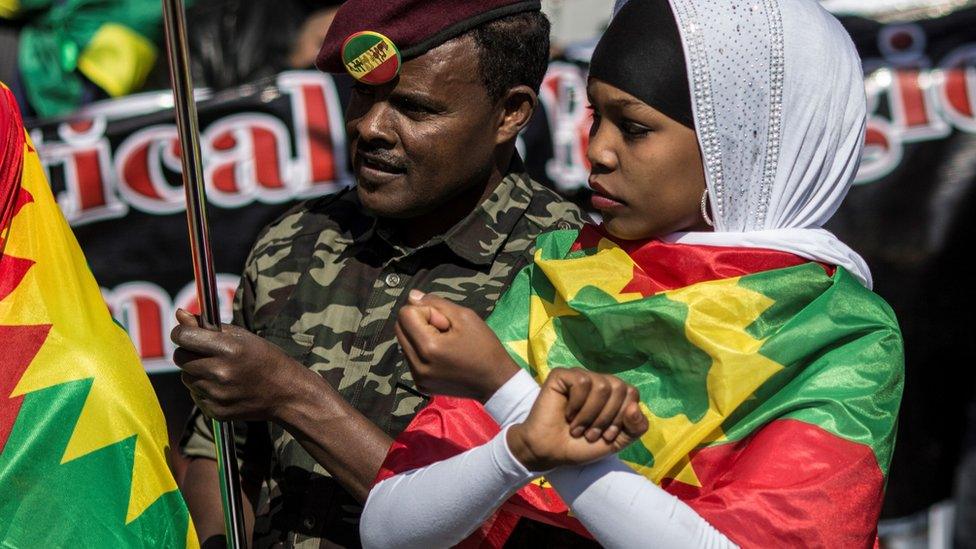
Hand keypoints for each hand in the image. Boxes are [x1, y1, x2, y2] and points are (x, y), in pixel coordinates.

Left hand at [170, 309, 316, 421]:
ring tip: (221, 372)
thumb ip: (208, 326)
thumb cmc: (265, 358)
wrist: (286, 393)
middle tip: (207, 353)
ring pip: (186, 378)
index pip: (183, 337)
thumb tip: (179, 314)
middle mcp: (220, 373)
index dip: (181, 332)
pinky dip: (204, 390)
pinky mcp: (215, 411)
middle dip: (188, 352)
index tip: (186, 333)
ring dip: (196, 372)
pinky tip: (224, 387)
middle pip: (179, 358)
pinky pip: (195, 396)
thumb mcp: (242, 336)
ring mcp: (217, 394)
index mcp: (228, 349)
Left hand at [395, 290, 519, 401]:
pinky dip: (422, 351)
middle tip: (444, 330)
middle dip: (420, 322)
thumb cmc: (484, 347)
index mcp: (428, 348)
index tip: (446, 323)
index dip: (426, 311)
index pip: (406, 314)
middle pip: (399, 328)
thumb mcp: (465, 316)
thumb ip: (435, 303)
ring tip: (444, 344)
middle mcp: (417, 365)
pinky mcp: (420, 385)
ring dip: (420, 336)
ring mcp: (418, 378)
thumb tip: (412, 296)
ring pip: (404, 343)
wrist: (496, 381)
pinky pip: (411, 358)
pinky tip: (442, 356)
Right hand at [507, 368, 647, 470]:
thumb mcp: (617, 441)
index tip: (607, 436)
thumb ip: (636, 427)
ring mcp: (580, 376)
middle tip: (590, 433)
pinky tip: (567, 414)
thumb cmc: (581, 445)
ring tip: (578, 427)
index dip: (622, 418)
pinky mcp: (561, 375)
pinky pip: (582, 381)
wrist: (551, 453)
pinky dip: (577, 404)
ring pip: (601, 385)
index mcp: (614, 394)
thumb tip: (634, 407)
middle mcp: (598, 381)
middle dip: (606, 417)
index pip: (632, 393)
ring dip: (590, 414)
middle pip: (619, 388)